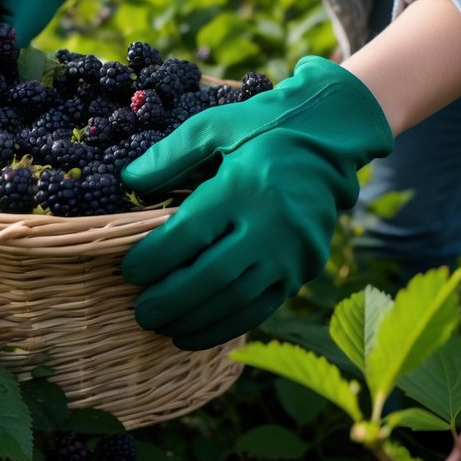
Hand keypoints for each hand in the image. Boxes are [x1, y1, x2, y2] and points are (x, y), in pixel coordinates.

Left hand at [119, 57, 393, 349]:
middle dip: (170, 300)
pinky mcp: (304, 269)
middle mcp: (272, 225)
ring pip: (237, 300)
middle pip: (212, 277)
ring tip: (162, 328)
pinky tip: (196, 333)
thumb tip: (128, 182)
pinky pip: (262, 308)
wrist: (331, 136)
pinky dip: (226, 326)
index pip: (189, 235)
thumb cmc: (262, 128)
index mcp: (243, 187)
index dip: (154, 259)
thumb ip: (169, 156)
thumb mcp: (213, 126)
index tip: (128, 270)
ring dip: (195, 320)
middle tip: (141, 312)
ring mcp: (292, 252)